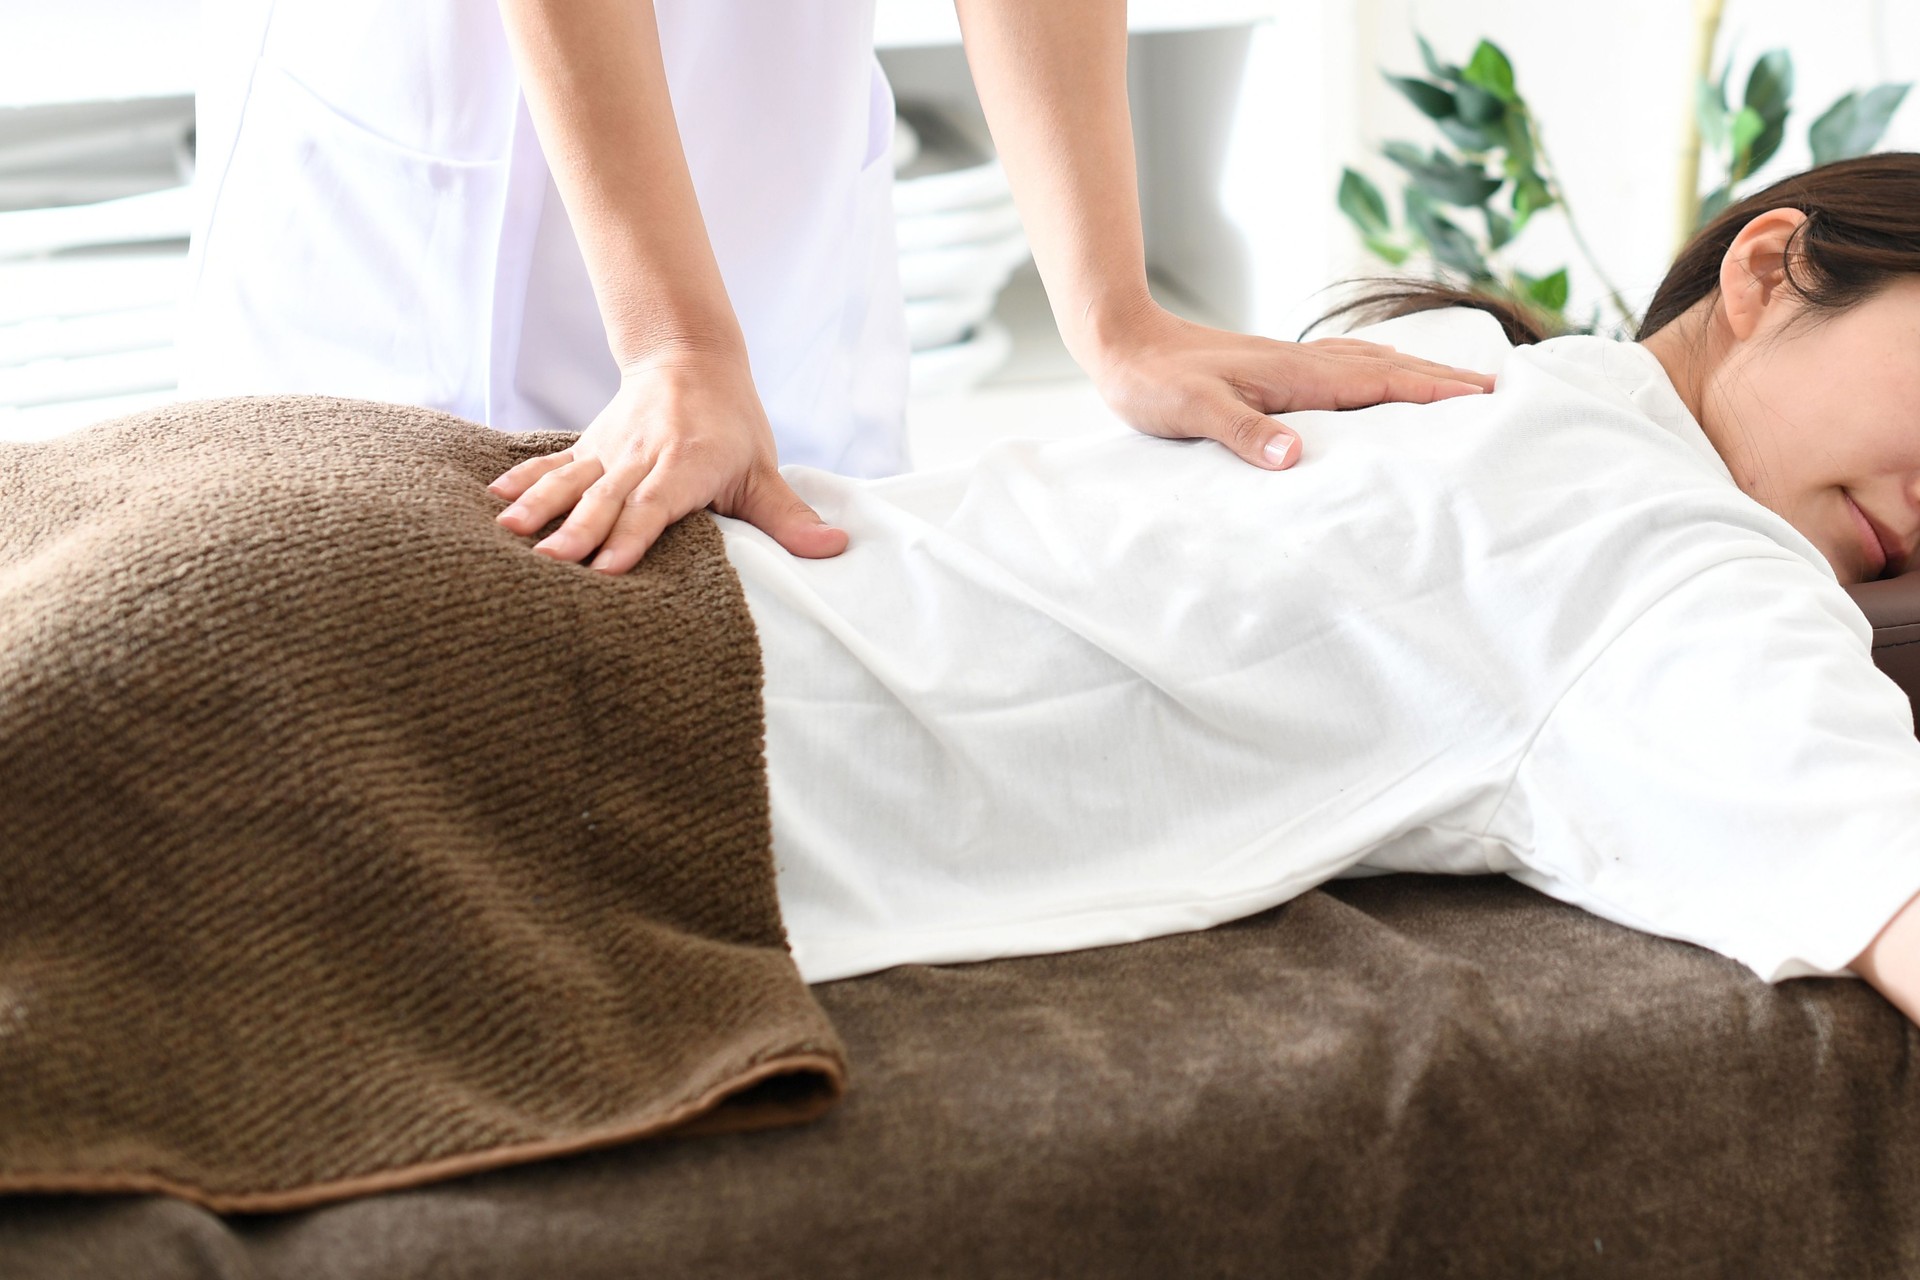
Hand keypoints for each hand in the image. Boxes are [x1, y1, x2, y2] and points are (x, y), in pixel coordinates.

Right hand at [488, 345, 847, 572]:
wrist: (692, 355)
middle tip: (550, 564)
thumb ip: (788, 517)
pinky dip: (524, 479)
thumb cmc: (733, 423)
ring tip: (511, 533)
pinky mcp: (589, 445)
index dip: (632, 536)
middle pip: (607, 498)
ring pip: (572, 480)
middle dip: (578, 532)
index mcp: (686, 465)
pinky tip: (493, 500)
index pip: (655, 507)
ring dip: (540, 505)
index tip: (608, 568)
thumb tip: (832, 550)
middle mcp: (642, 457)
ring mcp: (610, 450)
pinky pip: (553, 464)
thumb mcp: (764, 469)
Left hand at [1085, 303, 1495, 468]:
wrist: (1121, 342)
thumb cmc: (1153, 382)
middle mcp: (1303, 363)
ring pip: (1371, 363)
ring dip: (1417, 372)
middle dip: (1444, 379)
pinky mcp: (1274, 368)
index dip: (1435, 390)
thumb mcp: (1194, 413)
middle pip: (1390, 368)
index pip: (1383, 382)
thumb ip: (1244, 433)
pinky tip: (1380, 376)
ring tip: (1457, 386)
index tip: (1486, 396)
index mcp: (1297, 375)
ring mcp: (1290, 362)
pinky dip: (1379, 370)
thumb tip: (1296, 456)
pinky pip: (1345, 367)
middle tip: (1498, 391)